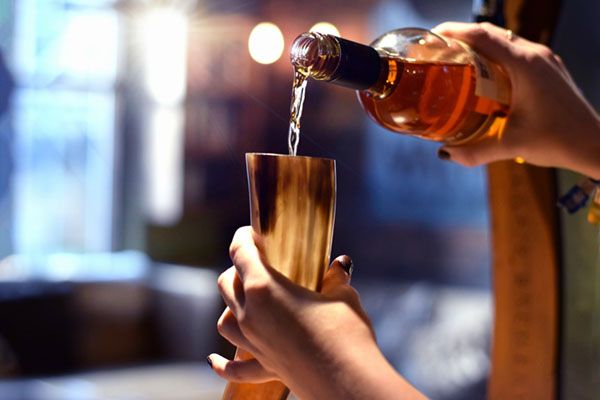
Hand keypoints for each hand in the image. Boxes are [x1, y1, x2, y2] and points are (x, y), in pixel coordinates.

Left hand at [208, 226, 425, 399]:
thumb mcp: (343, 295)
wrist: (347, 382)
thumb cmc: (345, 331)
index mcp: (264, 288)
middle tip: (256, 264)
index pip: (240, 253)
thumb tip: (340, 264)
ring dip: (229, 306)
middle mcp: (250, 314)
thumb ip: (335, 278)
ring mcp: (254, 343)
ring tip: (242, 300)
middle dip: (237, 269)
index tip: (251, 233)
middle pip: (226, 284)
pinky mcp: (265, 367)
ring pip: (224, 320)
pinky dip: (223, 363)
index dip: (243, 237)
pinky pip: (235, 367)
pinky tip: (212, 360)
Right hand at [434, 22, 599, 178]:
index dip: (454, 31)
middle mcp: (535, 56)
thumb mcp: (511, 145)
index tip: (433, 36)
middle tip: (440, 51)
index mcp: (525, 65)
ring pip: (504, 42)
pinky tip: (484, 76)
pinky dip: (495, 58)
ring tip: (457, 62)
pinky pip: (516, 53)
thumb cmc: (558, 141)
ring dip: (480, 47)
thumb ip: (475, 151)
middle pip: (492, 34)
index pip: (483, 35)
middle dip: (463, 38)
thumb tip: (445, 153)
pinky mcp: (548, 70)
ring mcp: (544, 60)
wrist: (593, 144)